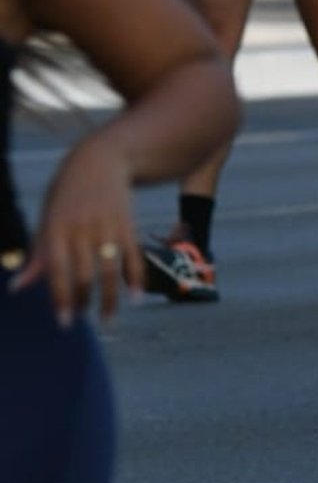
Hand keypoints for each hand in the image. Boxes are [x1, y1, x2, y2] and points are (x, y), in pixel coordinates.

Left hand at [11, 138, 140, 321]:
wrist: (100, 160)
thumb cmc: (66, 195)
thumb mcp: (47, 219)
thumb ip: (37, 255)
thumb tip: (17, 288)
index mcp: (57, 228)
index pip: (57, 270)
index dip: (61, 297)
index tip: (64, 322)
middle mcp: (82, 228)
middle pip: (85, 274)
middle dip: (84, 301)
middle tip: (81, 318)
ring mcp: (107, 226)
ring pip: (111, 270)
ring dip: (111, 298)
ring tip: (108, 319)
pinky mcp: (128, 225)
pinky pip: (133, 256)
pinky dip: (135, 278)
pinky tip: (135, 297)